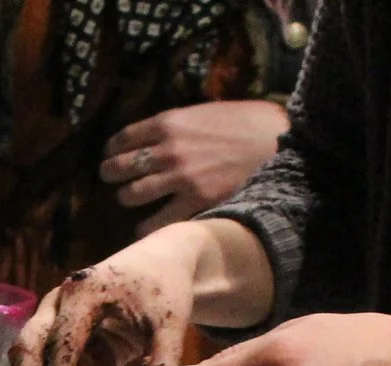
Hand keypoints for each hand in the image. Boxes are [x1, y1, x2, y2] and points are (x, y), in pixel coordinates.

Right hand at [17, 221, 259, 365]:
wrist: (161, 263)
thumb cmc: (164, 288)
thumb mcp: (171, 326)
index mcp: (84, 295)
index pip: (60, 340)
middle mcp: (59, 304)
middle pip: (28, 344)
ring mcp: (57, 319)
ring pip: (33, 358)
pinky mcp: (64, 336)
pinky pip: (54, 365)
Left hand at [100, 101, 289, 235]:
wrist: (280, 143)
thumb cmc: (251, 122)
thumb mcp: (210, 111)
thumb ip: (183, 125)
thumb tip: (167, 135)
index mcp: (170, 122)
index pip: (124, 137)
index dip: (112, 148)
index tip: (111, 155)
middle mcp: (168, 149)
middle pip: (120, 167)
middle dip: (111, 174)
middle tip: (111, 180)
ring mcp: (179, 177)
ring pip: (132, 194)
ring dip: (127, 198)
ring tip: (130, 200)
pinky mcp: (195, 202)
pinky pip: (156, 221)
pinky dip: (146, 227)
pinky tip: (144, 229)